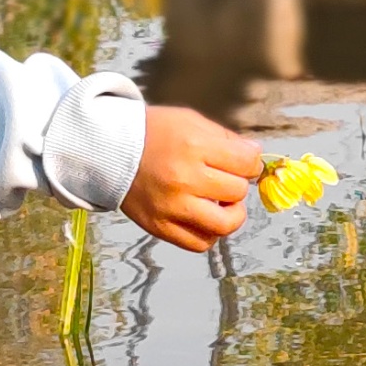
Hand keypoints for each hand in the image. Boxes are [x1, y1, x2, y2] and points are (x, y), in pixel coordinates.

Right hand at [120, 104, 257, 251]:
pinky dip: (209, 233)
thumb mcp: (191, 121)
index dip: (251, 161)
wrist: (110, 150)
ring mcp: (171, 207)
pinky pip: (200, 243)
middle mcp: (184, 179)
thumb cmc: (154, 132)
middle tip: (225, 177)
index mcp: (194, 147)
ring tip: (223, 203)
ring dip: (232, 214)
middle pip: (237, 191)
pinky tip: (205, 217)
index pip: (247, 163)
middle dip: (237, 183)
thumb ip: (226, 139)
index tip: (244, 161)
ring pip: (224, 225)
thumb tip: (256, 157)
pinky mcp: (160, 227)